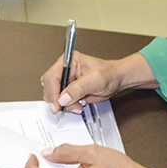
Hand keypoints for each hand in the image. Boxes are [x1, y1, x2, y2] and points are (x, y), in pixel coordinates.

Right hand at [41, 51, 157, 114]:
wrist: (116, 80)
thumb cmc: (110, 74)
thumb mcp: (96, 80)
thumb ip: (78, 88)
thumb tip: (63, 98)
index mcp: (69, 61)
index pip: (51, 77)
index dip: (52, 92)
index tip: (57, 104)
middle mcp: (65, 69)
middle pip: (50, 87)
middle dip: (59, 100)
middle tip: (72, 106)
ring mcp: (66, 80)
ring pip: (54, 96)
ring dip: (65, 105)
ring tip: (78, 105)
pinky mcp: (69, 89)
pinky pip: (61, 101)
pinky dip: (69, 106)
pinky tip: (79, 104)